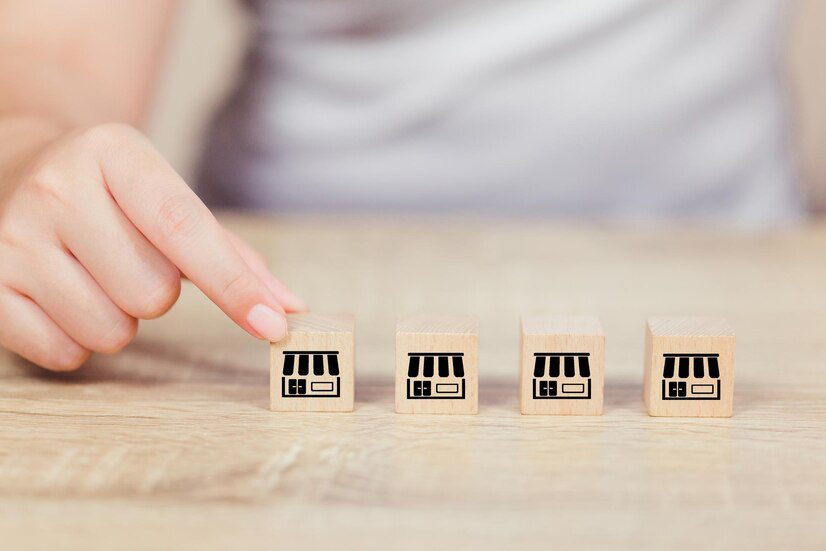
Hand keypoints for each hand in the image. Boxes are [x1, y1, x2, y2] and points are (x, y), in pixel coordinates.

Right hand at [0, 119, 304, 370]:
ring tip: (93, 275)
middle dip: (157, 293)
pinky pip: (64, 354)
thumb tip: (287, 307)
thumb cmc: (111, 194)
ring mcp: (11, 236)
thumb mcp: (166, 197)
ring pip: (112, 331)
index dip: (233, 285)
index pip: (185, 229)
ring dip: (119, 319)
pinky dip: (77, 342)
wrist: (16, 166)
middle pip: (153, 294)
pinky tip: (62, 297)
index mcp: (114, 153)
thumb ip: (230, 254)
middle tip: (127, 260)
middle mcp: (56, 187)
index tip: (273, 326)